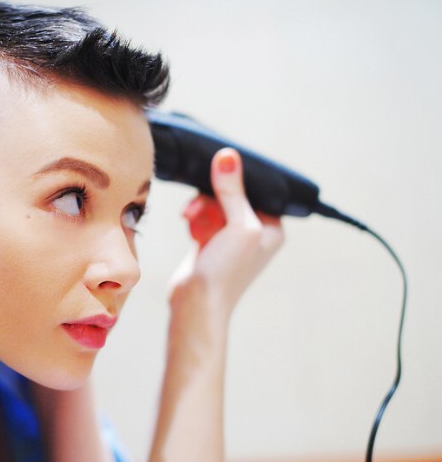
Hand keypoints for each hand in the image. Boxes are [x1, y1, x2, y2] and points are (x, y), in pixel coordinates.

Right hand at [169, 147, 283, 327]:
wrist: (196, 305)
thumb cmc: (226, 272)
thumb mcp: (237, 226)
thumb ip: (233, 191)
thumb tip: (228, 156)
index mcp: (272, 229)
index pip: (256, 190)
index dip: (235, 183)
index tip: (217, 180)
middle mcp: (254, 233)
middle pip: (231, 196)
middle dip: (211, 198)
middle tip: (195, 207)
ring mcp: (231, 239)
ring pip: (213, 205)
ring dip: (199, 208)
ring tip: (189, 218)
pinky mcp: (210, 243)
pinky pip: (202, 218)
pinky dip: (194, 219)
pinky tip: (189, 228)